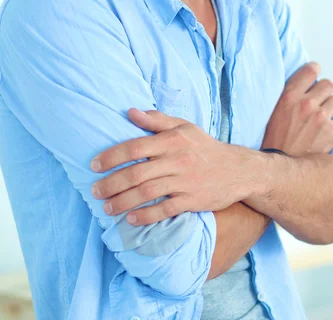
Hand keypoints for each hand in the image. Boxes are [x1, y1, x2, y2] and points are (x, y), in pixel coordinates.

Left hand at [91, 109, 252, 224]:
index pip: (136, 146)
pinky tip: (131, 220)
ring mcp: (185, 182)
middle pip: (137, 173)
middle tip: (95, 191)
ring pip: (147, 193)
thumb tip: (130, 112)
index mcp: (173, 139)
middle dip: (111, 183)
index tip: (94, 165)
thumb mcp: (184, 127)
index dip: (112, 156)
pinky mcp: (193, 201)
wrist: (238, 169)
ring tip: (107, 208)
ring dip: (123, 202)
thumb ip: (156, 120)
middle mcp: (178, 159)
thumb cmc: (205, 146)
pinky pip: (165, 210)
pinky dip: (146, 216)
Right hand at [261, 61, 332, 155]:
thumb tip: (306, 82)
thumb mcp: (275, 112)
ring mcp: (320, 118)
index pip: (311, 70)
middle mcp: (306, 104)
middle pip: (328, 84)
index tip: (315, 78)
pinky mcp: (332, 132)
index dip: (315, 71)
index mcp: (289, 96)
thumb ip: (290, 95)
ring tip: (326, 117)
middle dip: (324, 93)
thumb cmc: (275, 139)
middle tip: (319, 103)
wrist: (282, 168)